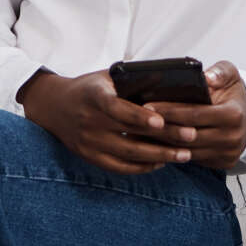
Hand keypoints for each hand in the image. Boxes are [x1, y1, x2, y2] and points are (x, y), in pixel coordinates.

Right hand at [19, 69, 194, 174]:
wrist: (53, 106)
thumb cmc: (90, 88)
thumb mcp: (106, 77)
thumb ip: (132, 81)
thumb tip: (171, 82)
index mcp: (94, 97)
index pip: (117, 108)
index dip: (139, 116)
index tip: (161, 121)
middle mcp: (89, 122)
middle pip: (130, 135)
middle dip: (164, 137)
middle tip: (191, 136)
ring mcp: (89, 143)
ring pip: (129, 155)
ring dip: (159, 156)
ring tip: (185, 154)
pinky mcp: (90, 157)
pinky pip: (120, 168)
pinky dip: (142, 167)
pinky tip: (162, 162)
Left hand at [145, 60, 245, 169]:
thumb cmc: (234, 93)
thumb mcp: (231, 74)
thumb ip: (219, 72)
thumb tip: (206, 78)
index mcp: (234, 115)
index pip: (196, 114)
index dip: (171, 111)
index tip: (148, 106)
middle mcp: (232, 138)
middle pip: (188, 136)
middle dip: (161, 128)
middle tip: (137, 120)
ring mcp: (227, 154)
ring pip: (187, 152)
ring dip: (163, 144)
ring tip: (140, 133)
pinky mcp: (222, 163)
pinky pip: (192, 159)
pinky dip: (173, 152)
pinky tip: (155, 144)